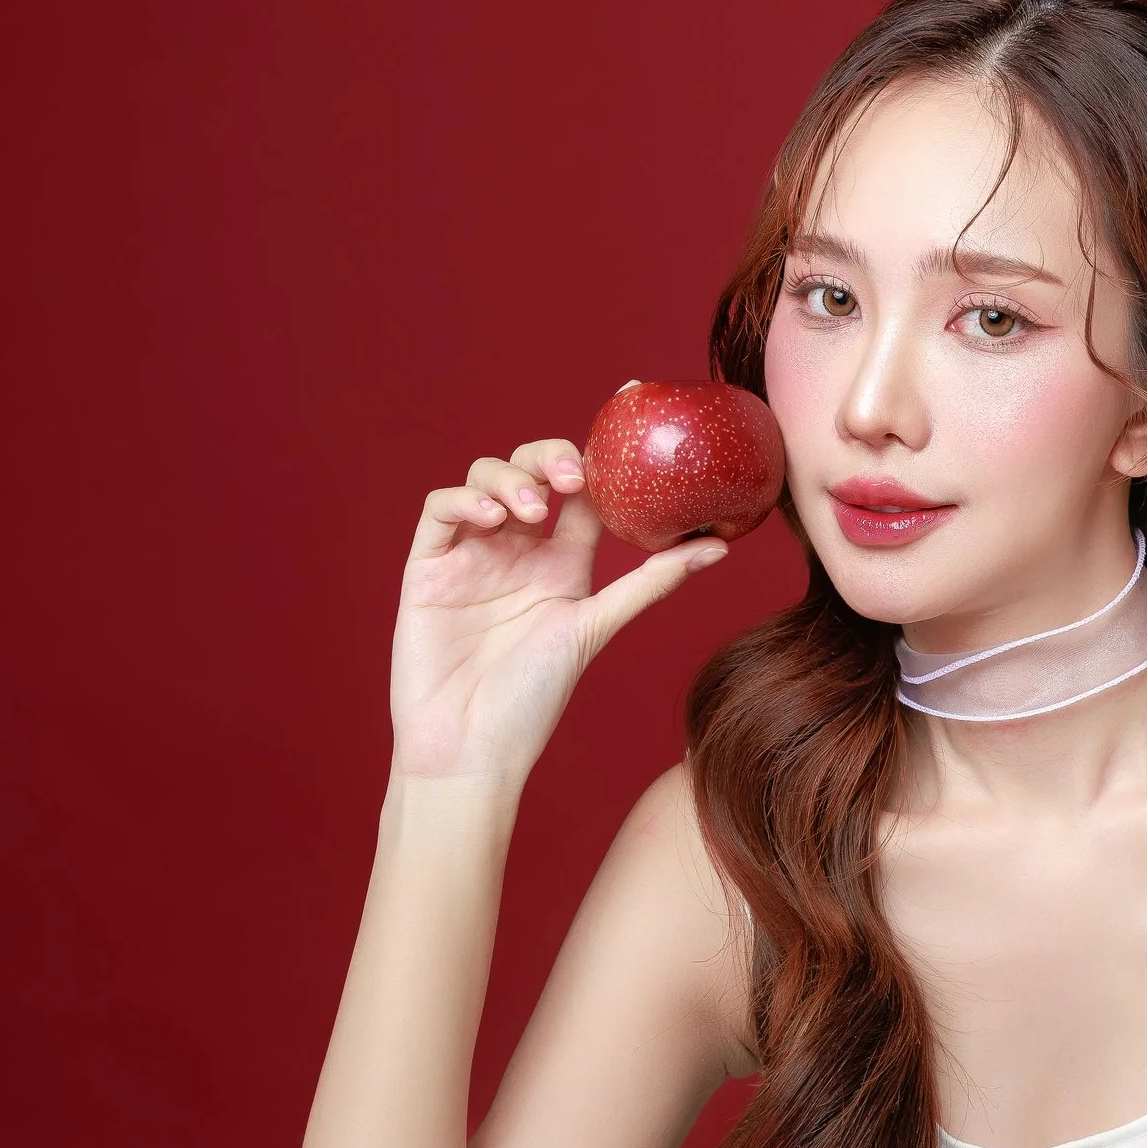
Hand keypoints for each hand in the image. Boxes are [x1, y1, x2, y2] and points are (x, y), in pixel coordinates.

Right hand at [390, 391, 725, 786]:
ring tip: (530, 510)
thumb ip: (649, 584)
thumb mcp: (596, 628)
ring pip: (486, 478)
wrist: (469, 748)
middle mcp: (518, 550)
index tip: (628, 399)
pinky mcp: (428, 567)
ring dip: (511, 478)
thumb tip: (719, 548)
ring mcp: (471, 555)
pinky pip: (441, 509)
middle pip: (532, 470)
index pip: (585, 489)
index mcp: (563, 561)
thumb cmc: (533, 699)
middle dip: (551, 457)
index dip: (602, 447)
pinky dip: (466, 498)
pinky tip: (493, 517)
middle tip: (571, 478)